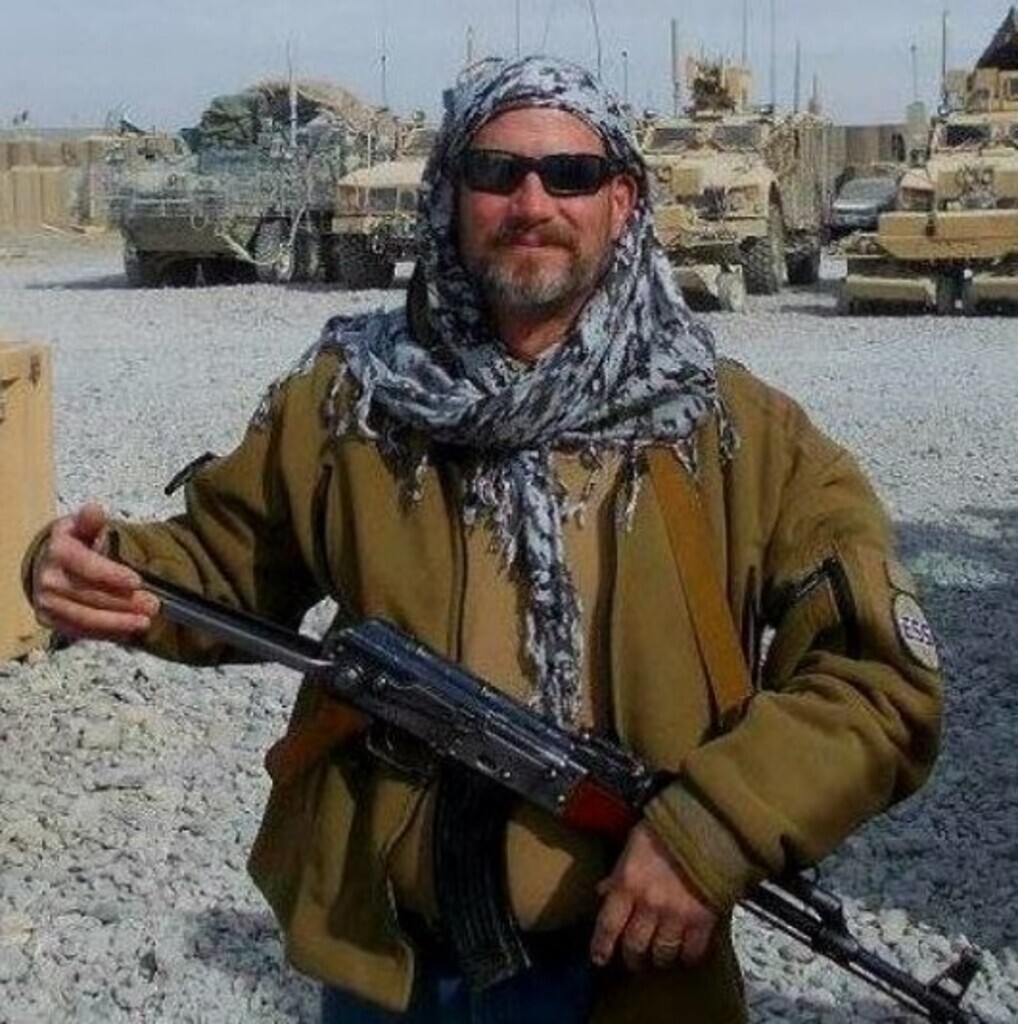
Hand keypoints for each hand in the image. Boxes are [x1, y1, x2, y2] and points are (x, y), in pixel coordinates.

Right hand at [31, 502, 158, 640]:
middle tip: (153, 605)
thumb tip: (94, 510)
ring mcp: (46, 601)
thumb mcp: (83, 526)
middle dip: (124, 602)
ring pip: (85, 617)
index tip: (137, 581)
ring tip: (145, 621)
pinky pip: (79, 630)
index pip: (87, 565)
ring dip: (117, 621)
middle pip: (90, 595)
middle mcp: (48, 578)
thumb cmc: (76, 543)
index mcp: (58, 550)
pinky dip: (105, 632)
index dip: (111, 575)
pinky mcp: (49, 619)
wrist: (48, 563)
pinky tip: (127, 631)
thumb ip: (92, 521)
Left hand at [590, 822, 718, 971]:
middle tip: (633, 959)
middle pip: (634, 944)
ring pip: (662, 952)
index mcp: (628, 883)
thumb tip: (603, 890)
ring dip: (659, 957)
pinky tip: (685, 953)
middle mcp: (649, 903)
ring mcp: (676, 914)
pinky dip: (687, 956)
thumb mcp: (633, 846)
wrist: (706, 824)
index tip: (599, 958)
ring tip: (658, 956)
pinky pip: (692, 951)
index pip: (607, 924)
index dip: (601, 946)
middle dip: (632, 956)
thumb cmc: (667, 830)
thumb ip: (618, 872)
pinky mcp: (703, 920)